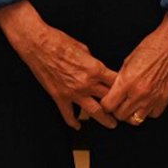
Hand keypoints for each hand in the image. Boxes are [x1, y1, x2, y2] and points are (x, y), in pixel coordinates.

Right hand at [0, 0, 119, 129]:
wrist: (38, 44)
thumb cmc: (59, 41)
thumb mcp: (84, 48)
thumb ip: (93, 62)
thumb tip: (97, 69)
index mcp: (95, 68)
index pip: (116, 82)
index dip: (125, 88)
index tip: (129, 93)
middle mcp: (86, 83)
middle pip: (109, 99)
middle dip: (118, 106)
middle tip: (124, 112)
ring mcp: (73, 92)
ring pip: (94, 112)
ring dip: (105, 120)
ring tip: (111, 124)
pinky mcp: (59, 97)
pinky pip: (68, 115)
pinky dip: (74, 122)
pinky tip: (78, 126)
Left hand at [99, 10, 167, 125]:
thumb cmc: (151, 48)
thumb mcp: (127, 61)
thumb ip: (119, 80)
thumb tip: (113, 92)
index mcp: (126, 82)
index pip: (108, 106)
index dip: (106, 104)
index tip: (107, 100)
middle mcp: (139, 94)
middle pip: (120, 115)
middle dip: (117, 110)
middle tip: (119, 102)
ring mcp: (153, 99)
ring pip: (135, 120)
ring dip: (131, 113)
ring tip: (131, 103)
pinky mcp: (164, 100)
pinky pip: (151, 115)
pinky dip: (147, 111)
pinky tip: (146, 101)